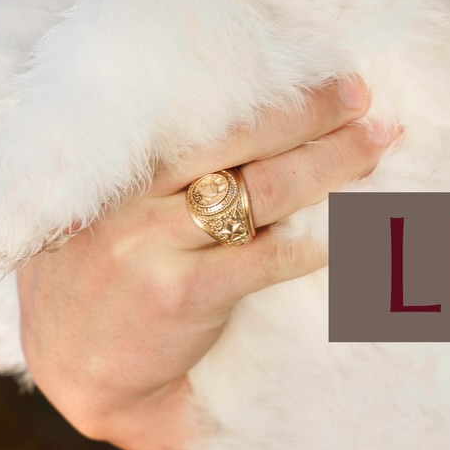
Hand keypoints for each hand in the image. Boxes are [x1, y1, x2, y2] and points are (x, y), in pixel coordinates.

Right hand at [17, 78, 397, 449]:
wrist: (76, 373)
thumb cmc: (103, 284)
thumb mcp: (110, 215)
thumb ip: (159, 178)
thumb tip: (261, 139)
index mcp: (115, 165)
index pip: (201, 112)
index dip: (267, 90)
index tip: (320, 76)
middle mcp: (131, 194)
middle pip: (240, 135)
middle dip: (310, 112)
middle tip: (362, 96)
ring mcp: (153, 242)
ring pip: (264, 188)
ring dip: (329, 164)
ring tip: (373, 146)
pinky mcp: (181, 292)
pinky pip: (266, 258)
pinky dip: (312, 244)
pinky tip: (345, 234)